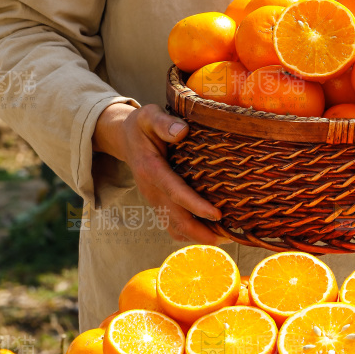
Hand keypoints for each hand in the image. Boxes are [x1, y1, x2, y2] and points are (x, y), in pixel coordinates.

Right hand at [93, 102, 229, 244]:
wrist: (125, 139)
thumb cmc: (142, 126)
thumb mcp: (149, 116)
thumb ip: (164, 122)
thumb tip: (183, 132)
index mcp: (151, 169)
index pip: (175, 192)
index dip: (195, 206)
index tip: (217, 215)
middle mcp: (152, 190)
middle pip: (176, 220)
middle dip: (201, 233)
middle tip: (229, 237)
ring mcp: (155, 200)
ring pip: (175, 228)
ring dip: (198, 237)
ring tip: (225, 238)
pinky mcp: (159, 204)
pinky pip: (174, 226)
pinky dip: (191, 234)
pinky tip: (211, 232)